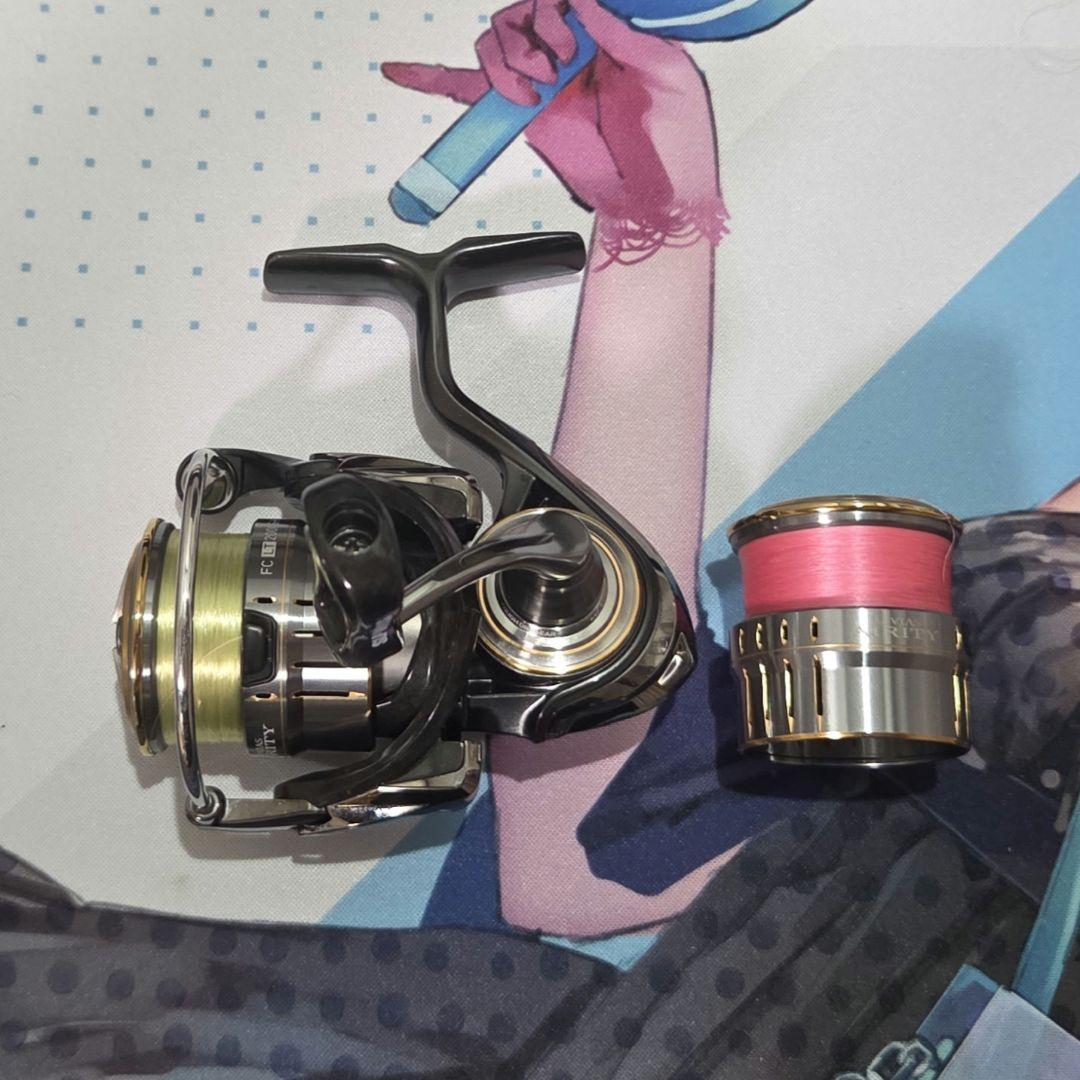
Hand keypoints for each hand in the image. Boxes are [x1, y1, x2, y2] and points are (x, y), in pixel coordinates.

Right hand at [383, 0, 724, 230]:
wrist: (657, 200)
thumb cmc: (675, 142)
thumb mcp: (670, 75)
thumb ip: (626, 35)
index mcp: (605, 31)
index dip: (554, 8)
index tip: (573, 38)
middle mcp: (569, 50)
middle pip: (519, 13)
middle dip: (534, 31)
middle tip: (559, 65)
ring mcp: (542, 81)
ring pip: (496, 44)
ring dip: (508, 59)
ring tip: (536, 89)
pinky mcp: (522, 114)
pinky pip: (470, 92)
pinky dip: (434, 79)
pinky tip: (398, 71)